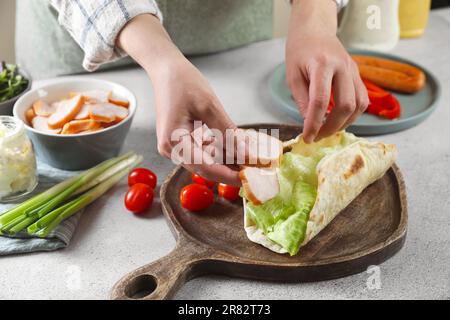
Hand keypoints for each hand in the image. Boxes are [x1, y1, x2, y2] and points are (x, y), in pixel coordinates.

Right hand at [117, 14, 239, 184]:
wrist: (166, 69)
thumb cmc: (183, 82)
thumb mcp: (209, 106)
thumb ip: (228, 133)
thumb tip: (246, 154)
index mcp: (173, 142)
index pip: (206, 168)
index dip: (230, 175)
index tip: (250, 177)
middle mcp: (171, 149)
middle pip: (206, 167)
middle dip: (231, 167)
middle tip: (255, 168)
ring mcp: (175, 146)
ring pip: (207, 160)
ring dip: (228, 158)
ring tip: (250, 155)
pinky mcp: (181, 141)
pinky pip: (203, 151)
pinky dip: (220, 149)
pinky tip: (235, 145)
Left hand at [286, 0, 368, 142]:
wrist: (314, 30)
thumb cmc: (300, 52)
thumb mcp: (293, 76)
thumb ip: (302, 100)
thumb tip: (309, 124)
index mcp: (322, 64)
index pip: (320, 101)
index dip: (314, 123)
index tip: (307, 138)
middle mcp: (342, 67)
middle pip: (345, 105)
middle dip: (331, 127)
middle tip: (317, 136)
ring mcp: (354, 70)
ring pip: (359, 105)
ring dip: (344, 123)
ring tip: (327, 130)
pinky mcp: (358, 74)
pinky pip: (363, 99)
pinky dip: (352, 114)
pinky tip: (338, 119)